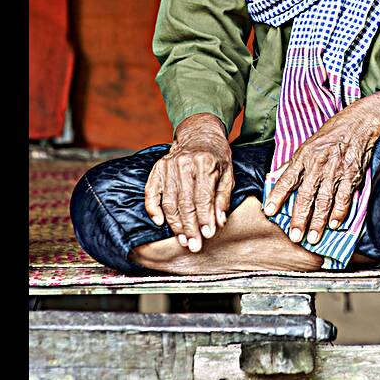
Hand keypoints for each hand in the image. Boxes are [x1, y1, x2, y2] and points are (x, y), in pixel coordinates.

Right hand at [145, 113, 233, 251]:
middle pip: (185, 203)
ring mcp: (168, 166)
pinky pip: (151, 192)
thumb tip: (219, 222)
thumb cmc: (216, 156)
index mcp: (205, 163)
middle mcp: (184, 163)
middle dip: (190, 227)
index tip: (207, 235)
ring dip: (175, 224)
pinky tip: (160, 222)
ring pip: (169, 201)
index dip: (204, 218)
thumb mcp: (228, 173)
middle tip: (193, 245)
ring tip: (182, 239)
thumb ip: (223, 198)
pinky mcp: (157, 169)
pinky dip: (153, 208)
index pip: (203, 197)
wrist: (199, 134)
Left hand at [263, 88, 379, 245]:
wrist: (358, 124)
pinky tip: (334, 224)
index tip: (269, 211)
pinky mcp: (352, 175)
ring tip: (312, 238)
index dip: (277, 196)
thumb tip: (272, 177)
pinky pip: (344, 197)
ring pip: (324, 200)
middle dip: (299, 218)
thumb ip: (290, 165)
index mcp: (304, 157)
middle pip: (306, 195)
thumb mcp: (306, 146)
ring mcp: (335, 171)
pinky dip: (339, 212)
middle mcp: (318, 165)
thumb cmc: (330, 135)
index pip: (287, 179)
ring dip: (318, 221)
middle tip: (294, 237)